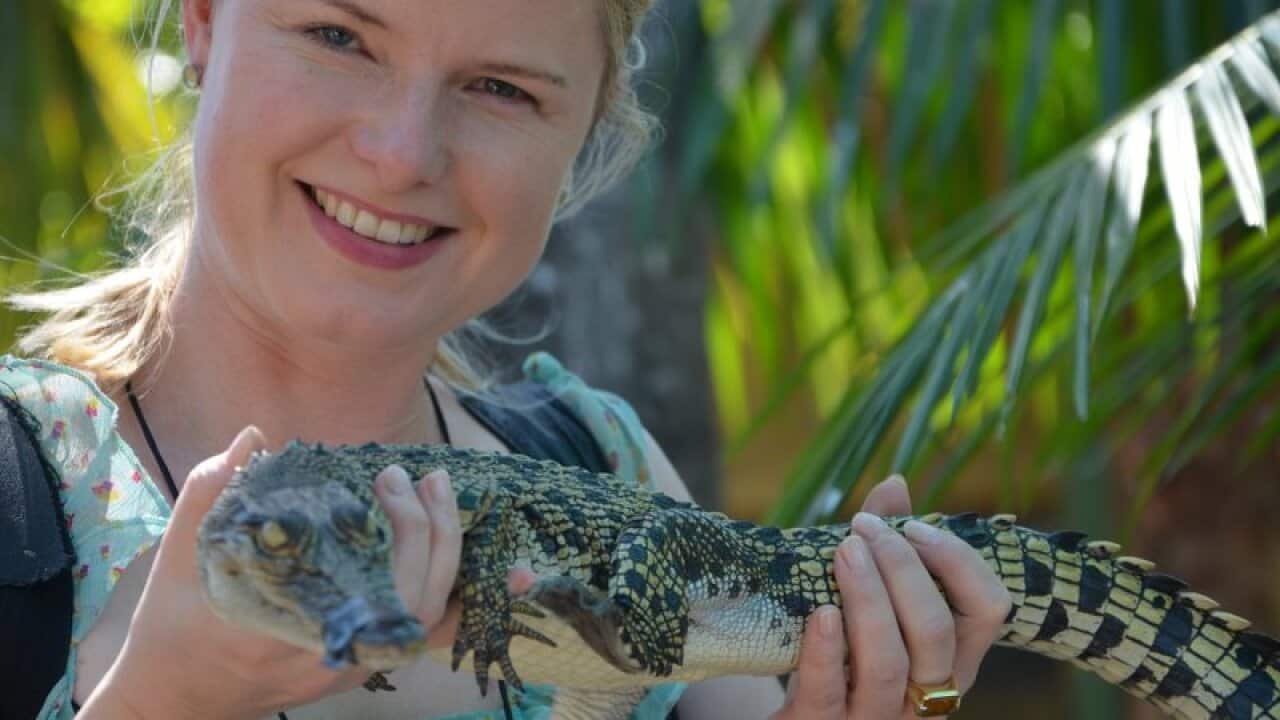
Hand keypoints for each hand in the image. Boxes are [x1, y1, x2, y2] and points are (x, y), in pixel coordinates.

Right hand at [79, 426, 462, 719]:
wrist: (178, 695)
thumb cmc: (176, 619)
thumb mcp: (181, 552)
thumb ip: (214, 490)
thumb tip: (254, 435)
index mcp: (282, 614)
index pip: (362, 565)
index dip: (389, 518)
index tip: (385, 476)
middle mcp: (329, 644)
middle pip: (406, 583)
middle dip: (422, 523)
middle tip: (413, 474)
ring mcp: (354, 659)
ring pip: (428, 608)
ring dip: (449, 547)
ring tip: (442, 492)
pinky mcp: (368, 664)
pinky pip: (433, 634)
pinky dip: (474, 602)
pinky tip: (514, 575)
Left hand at [771, 476, 1010, 719]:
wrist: (794, 717)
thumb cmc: (840, 653)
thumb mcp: (866, 601)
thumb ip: (884, 547)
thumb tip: (896, 484)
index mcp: (950, 661)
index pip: (989, 610)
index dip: (958, 562)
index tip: (914, 526)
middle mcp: (925, 697)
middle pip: (936, 633)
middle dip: (903, 570)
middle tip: (863, 530)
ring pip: (887, 664)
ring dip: (867, 598)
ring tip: (843, 552)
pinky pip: (829, 694)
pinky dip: (825, 650)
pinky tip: (820, 612)